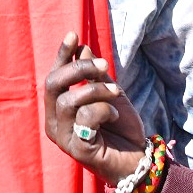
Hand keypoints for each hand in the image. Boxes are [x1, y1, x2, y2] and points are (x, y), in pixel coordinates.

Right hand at [43, 32, 147, 185]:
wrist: (139, 158)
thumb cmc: (122, 128)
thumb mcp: (110, 94)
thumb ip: (95, 75)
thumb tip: (82, 49)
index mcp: (58, 108)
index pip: (54, 76)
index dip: (62, 55)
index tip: (73, 35)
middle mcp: (54, 122)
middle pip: (53, 85)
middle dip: (78, 69)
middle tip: (103, 64)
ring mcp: (63, 137)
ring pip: (69, 100)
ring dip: (97, 91)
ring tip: (115, 93)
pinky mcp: (77, 149)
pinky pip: (85, 118)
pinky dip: (104, 110)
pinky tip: (114, 117)